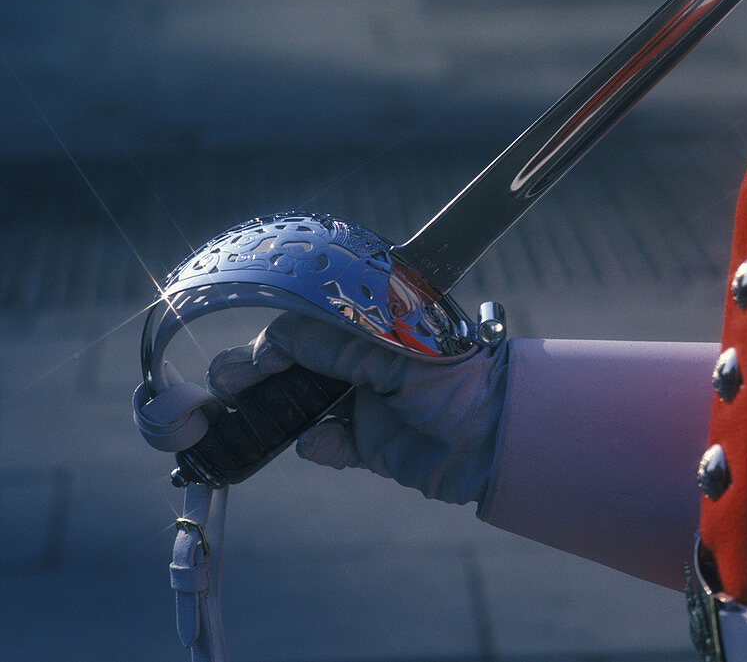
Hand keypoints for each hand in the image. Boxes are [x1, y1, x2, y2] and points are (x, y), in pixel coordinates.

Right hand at [207, 313, 508, 505]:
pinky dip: (318, 445)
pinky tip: (320, 443)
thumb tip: (275, 342)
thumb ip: (336, 345)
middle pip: (294, 366)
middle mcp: (362, 362)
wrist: (495, 439)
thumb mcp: (395, 352)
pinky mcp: (368, 445)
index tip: (253, 363)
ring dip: (277, 413)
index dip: (273, 344)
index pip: (305, 327)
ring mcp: (363, 403)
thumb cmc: (456, 380)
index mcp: (369, 328)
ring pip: (302, 406)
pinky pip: (327, 444)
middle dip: (258, 376)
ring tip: (249, 420)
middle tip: (225, 388)